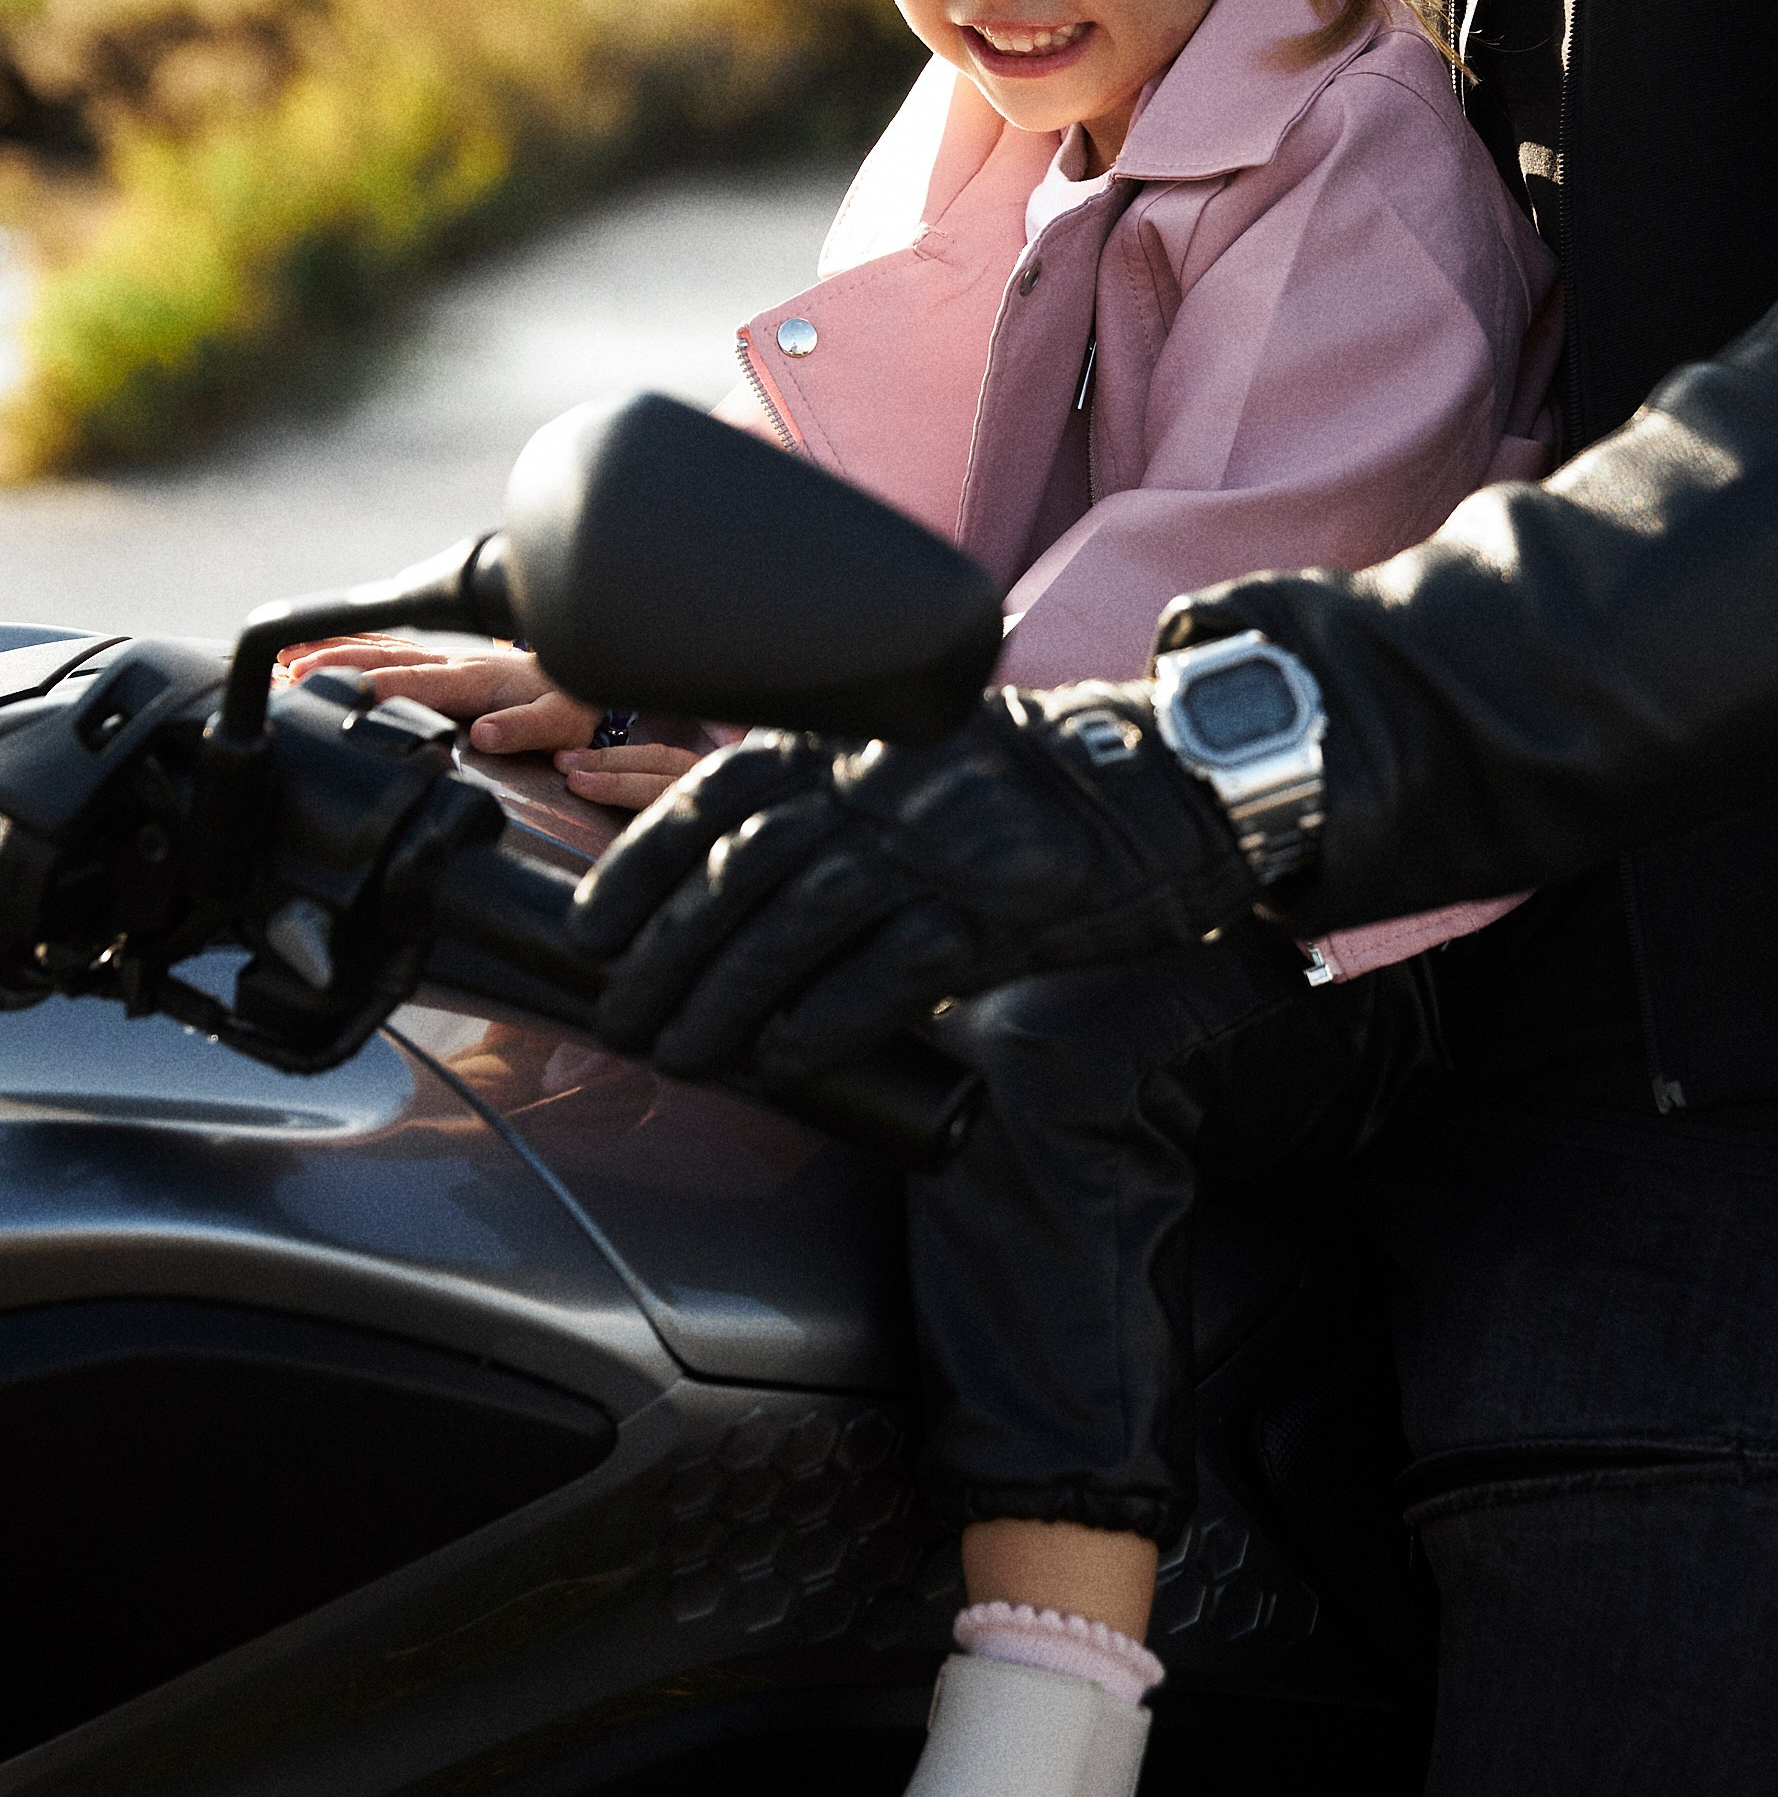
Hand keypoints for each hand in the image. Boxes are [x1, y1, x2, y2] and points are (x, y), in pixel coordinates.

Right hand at [282, 635, 611, 756]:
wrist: (588, 675)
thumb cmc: (572, 704)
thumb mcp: (562, 723)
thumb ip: (526, 729)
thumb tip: (485, 736)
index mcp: (475, 680)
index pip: (414, 683)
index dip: (372, 687)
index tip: (329, 690)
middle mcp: (453, 662)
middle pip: (383, 657)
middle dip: (332, 664)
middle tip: (286, 673)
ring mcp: (445, 658)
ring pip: (379, 649)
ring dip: (331, 651)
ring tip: (285, 657)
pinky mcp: (441, 661)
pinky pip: (388, 648)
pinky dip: (350, 646)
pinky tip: (319, 651)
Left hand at [568, 684, 1256, 1088]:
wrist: (1167, 789)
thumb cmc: (1030, 788)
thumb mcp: (914, 759)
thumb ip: (826, 799)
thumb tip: (721, 891)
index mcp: (852, 736)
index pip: (711, 793)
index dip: (635, 863)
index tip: (590, 928)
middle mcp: (882, 780)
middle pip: (737, 871)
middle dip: (663, 956)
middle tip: (620, 1018)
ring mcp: (939, 842)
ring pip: (793, 926)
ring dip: (722, 1003)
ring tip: (682, 1055)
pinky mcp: (994, 909)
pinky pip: (882, 975)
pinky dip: (819, 1023)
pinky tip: (780, 1060)